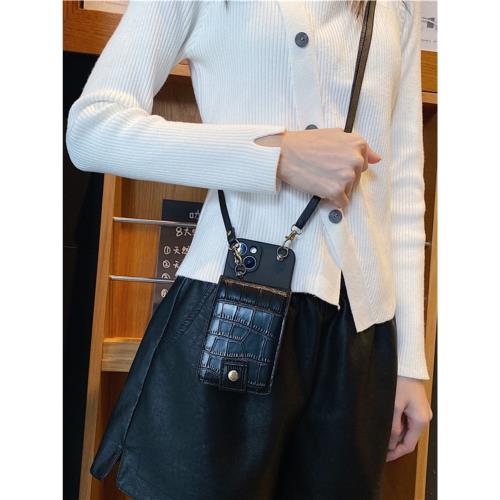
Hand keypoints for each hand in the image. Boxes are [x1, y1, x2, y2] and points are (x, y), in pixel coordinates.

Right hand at [254, 128, 380, 207]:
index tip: (334, 165)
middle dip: (342, 178)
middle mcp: (356, 160)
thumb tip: (377, 159)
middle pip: (356, 179)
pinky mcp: (336, 191)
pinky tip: (321, 189)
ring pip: (349, 191)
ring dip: (337, 189)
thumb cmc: (306, 143)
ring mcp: (347, 176)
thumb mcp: (335, 135)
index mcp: (358, 144)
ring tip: (320, 178)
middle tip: (324, 171)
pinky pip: (341, 203)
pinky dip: (332, 200)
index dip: (347, 166)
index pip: (363, 164)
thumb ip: (358, 146)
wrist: (286, 154)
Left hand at [386, 376, 432, 461]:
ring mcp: (420, 410)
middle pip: (409, 438)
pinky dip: (398, 424)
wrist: (406, 363)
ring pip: (407, 428)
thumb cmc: (401, 381)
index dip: (395, 453)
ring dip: (396, 434)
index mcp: (421, 420)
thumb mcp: (393, 406)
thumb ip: (393, 426)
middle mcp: (424, 417)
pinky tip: (387, 423)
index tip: (384, 457)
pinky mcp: (416, 403)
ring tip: (381, 435)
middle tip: (379, 447)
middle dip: (394, 444)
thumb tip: (391, 442)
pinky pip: (407, 419)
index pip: (409, 445)